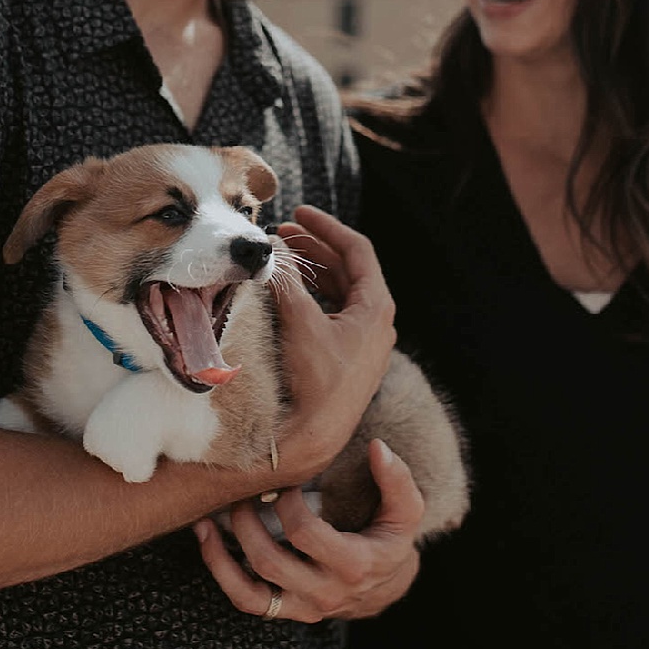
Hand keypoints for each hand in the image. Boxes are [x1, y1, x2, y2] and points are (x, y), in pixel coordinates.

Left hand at [195, 438, 424, 621]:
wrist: (387, 586)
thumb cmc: (391, 539)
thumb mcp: (406, 512)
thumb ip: (397, 480)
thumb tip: (378, 448)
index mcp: (353, 565)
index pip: (304, 534)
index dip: (288, 503)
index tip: (287, 481)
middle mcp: (325, 592)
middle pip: (269, 561)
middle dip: (247, 522)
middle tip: (243, 492)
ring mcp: (302, 605)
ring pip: (250, 589)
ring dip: (222, 551)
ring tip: (210, 517)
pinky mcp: (286, 610)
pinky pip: (246, 600)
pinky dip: (221, 573)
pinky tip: (207, 542)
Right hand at [268, 206, 395, 481]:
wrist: (318, 435)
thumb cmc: (317, 380)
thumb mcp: (301, 323)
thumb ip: (288, 282)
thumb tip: (271, 253)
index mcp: (377, 306)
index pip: (356, 249)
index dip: (326, 227)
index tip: (299, 213)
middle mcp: (377, 320)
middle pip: (347, 268)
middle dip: (314, 248)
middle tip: (282, 236)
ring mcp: (365, 339)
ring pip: (339, 290)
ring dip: (312, 271)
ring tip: (281, 260)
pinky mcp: (350, 354)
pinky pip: (334, 311)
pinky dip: (312, 295)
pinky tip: (289, 293)